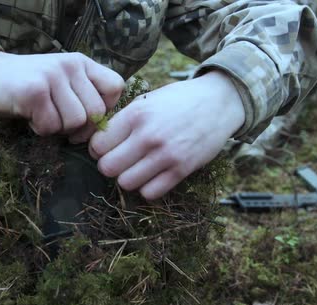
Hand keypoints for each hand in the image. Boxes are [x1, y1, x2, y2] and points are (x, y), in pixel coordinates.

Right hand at [0, 52, 123, 136]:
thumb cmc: (30, 86)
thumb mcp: (62, 82)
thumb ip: (84, 96)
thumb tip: (102, 128)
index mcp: (81, 63)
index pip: (115, 87)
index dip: (106, 109)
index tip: (87, 116)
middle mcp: (70, 65)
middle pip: (95, 112)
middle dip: (80, 128)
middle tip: (61, 124)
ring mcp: (52, 76)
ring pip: (75, 121)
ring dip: (59, 128)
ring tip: (44, 117)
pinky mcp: (34, 91)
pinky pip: (51, 126)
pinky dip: (41, 129)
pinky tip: (31, 117)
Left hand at [89, 71, 244, 199]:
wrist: (218, 102)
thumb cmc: (178, 100)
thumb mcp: (147, 100)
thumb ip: (123, 120)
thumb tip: (97, 141)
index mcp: (136, 114)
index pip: (98, 145)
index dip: (97, 149)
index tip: (106, 148)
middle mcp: (148, 136)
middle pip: (107, 167)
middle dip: (109, 166)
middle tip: (118, 160)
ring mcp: (166, 155)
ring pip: (125, 183)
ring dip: (127, 178)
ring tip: (136, 168)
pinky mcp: (181, 170)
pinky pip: (150, 193)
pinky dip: (147, 188)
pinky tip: (151, 176)